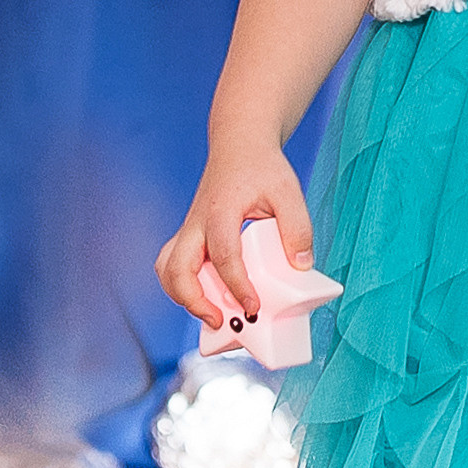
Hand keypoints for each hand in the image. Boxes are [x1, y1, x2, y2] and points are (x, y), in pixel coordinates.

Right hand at [154, 143, 314, 330]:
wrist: (239, 147)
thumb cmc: (262, 168)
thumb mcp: (288, 191)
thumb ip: (298, 227)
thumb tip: (301, 265)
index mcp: (221, 210)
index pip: (224, 253)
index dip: (236, 284)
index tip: (253, 305)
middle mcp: (197, 223)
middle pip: (177, 267)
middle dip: (194, 300)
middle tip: (220, 321)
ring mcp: (189, 230)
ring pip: (167, 268)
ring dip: (182, 296)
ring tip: (211, 314)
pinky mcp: (189, 236)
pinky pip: (173, 265)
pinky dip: (182, 285)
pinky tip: (208, 296)